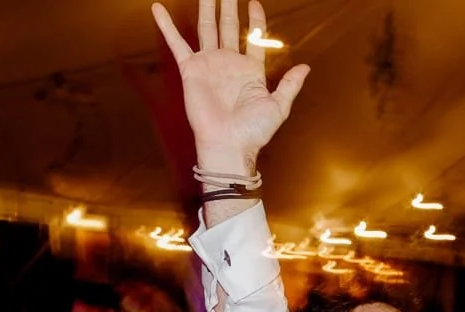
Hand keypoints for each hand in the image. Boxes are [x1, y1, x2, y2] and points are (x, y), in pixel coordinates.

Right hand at [152, 0, 309, 171]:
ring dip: (206, 8)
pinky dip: (167, 26)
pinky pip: (177, 43)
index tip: (254, 1)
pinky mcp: (191, 70)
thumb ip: (290, 84)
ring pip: (206, 28)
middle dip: (228, 6)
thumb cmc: (254, 130)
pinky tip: (158, 8)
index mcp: (251, 70)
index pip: (253, 37)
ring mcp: (209, 64)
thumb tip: (306, 67)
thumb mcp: (278, 106)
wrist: (229, 144)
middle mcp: (229, 63)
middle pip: (228, 26)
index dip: (255, 19)